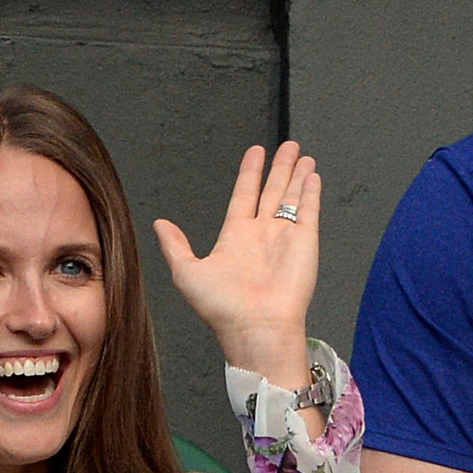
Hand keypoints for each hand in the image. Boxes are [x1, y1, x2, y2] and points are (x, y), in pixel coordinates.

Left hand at [153, 141, 319, 386]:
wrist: (256, 326)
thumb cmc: (222, 307)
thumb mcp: (187, 272)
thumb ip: (175, 245)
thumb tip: (159, 223)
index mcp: (234, 237)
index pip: (243, 195)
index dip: (249, 173)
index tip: (255, 153)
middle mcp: (261, 234)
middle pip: (271, 191)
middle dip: (279, 168)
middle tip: (287, 146)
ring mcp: (284, 236)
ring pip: (291, 196)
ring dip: (297, 174)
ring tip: (302, 153)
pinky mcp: (305, 241)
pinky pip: (309, 209)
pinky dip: (311, 191)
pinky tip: (312, 174)